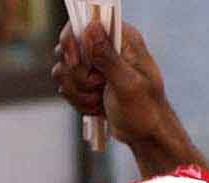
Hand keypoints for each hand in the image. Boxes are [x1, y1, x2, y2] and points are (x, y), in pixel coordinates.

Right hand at [50, 19, 206, 175]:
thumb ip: (108, 57)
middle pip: (67, 48)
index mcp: (122, 38)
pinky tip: (97, 107)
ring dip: (79, 91)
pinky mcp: (86, 80)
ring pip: (63, 70)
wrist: (145, 133)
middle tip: (99, 87)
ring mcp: (95, 63)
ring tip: (100, 100)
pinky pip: (65, 85)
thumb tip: (91, 27)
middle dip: (78, 75)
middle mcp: (107, 46)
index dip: (73, 42)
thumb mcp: (127, 84)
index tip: (76, 63)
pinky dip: (78, 100)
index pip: (84, 22)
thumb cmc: (145, 110)